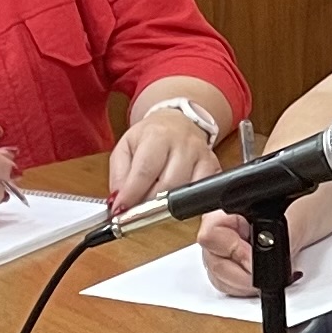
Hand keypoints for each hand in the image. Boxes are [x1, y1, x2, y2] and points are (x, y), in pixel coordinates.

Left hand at [105, 106, 222, 216]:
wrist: (178, 122)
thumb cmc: (150, 136)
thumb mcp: (125, 148)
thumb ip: (118, 175)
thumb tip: (118, 201)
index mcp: (157, 135)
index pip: (145, 171)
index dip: (132, 195)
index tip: (121, 210)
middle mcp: (183, 144)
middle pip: (166, 186)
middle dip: (147, 204)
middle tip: (135, 210)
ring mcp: (201, 156)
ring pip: (184, 193)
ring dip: (165, 206)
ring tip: (153, 203)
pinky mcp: (213, 167)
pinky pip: (201, 194)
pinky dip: (186, 204)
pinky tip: (173, 199)